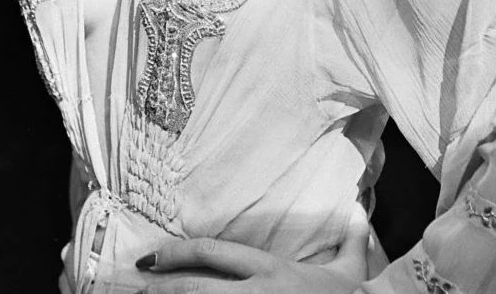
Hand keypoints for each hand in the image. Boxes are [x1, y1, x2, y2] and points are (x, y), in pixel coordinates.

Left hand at [133, 202, 369, 292]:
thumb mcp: (349, 273)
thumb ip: (351, 240)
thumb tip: (359, 211)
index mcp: (271, 271)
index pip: (215, 252)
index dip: (179, 252)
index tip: (152, 256)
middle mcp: (257, 293)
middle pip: (199, 286)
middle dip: (163, 287)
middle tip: (136, 285)